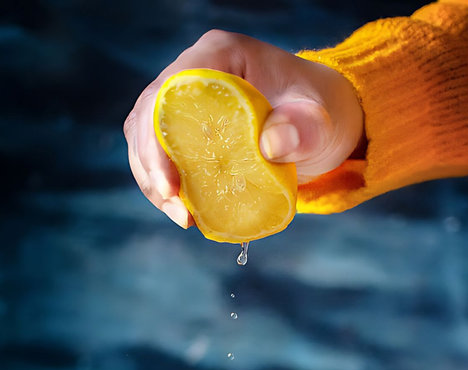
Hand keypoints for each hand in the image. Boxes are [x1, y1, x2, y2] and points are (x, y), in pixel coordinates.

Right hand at [123, 30, 364, 227]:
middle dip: (152, 164)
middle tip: (176, 208)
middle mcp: (195, 71)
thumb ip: (304, 129)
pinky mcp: (186, 128)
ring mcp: (187, 100)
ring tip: (181, 217)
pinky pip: (159, 155)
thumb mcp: (321, 121)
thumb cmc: (321, 113)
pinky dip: (164, 185)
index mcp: (222, 55)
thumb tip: (270, 146)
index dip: (159, 133)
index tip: (172, 182)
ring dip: (152, 179)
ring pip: (146, 136)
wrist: (320, 124)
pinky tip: (184, 212)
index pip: (173, 87)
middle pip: (150, 113)